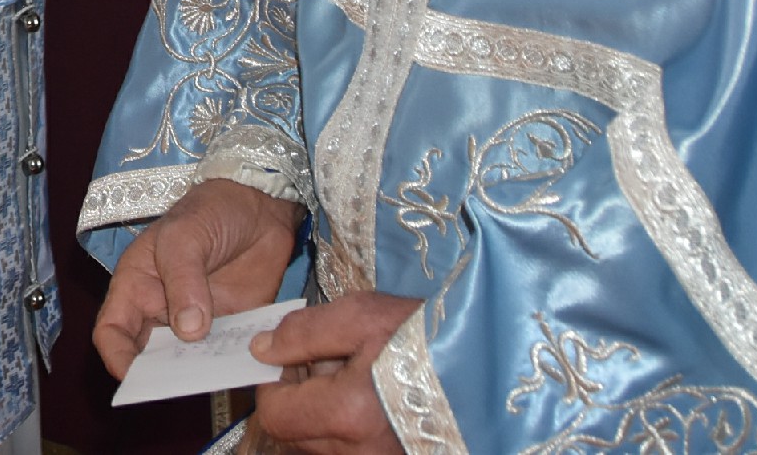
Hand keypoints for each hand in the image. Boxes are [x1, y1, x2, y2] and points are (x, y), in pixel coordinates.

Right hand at [92, 178, 304, 376]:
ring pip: (188, 362)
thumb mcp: (185, 235)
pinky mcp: (231, 329)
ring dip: (198, 373)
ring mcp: (197, 323)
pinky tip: (244, 366)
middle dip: (158, 375)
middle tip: (179, 384)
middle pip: (148, 356)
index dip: (116, 356)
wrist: (260, 206)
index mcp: (136, 285)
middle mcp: (161, 311)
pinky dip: (232, 365)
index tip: (135, 376)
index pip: (111, 330)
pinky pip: (226, 356)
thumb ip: (183, 279)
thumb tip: (188, 332)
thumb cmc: (209, 210)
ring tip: (214, 375)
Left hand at [248, 292, 420, 453]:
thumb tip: (261, 349)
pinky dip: (350, 430)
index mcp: (348, 414)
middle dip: (302, 400)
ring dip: (326, 417)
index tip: (300, 360)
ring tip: (363, 385)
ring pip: (321, 446)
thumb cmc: (432, 336)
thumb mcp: (365, 315)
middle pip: (294, 436)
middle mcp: (359, 453)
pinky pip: (348, 451)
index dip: (276, 384)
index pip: (274, 414)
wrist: (496, 368)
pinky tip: (375, 406)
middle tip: (336, 366)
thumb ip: (304, 333)